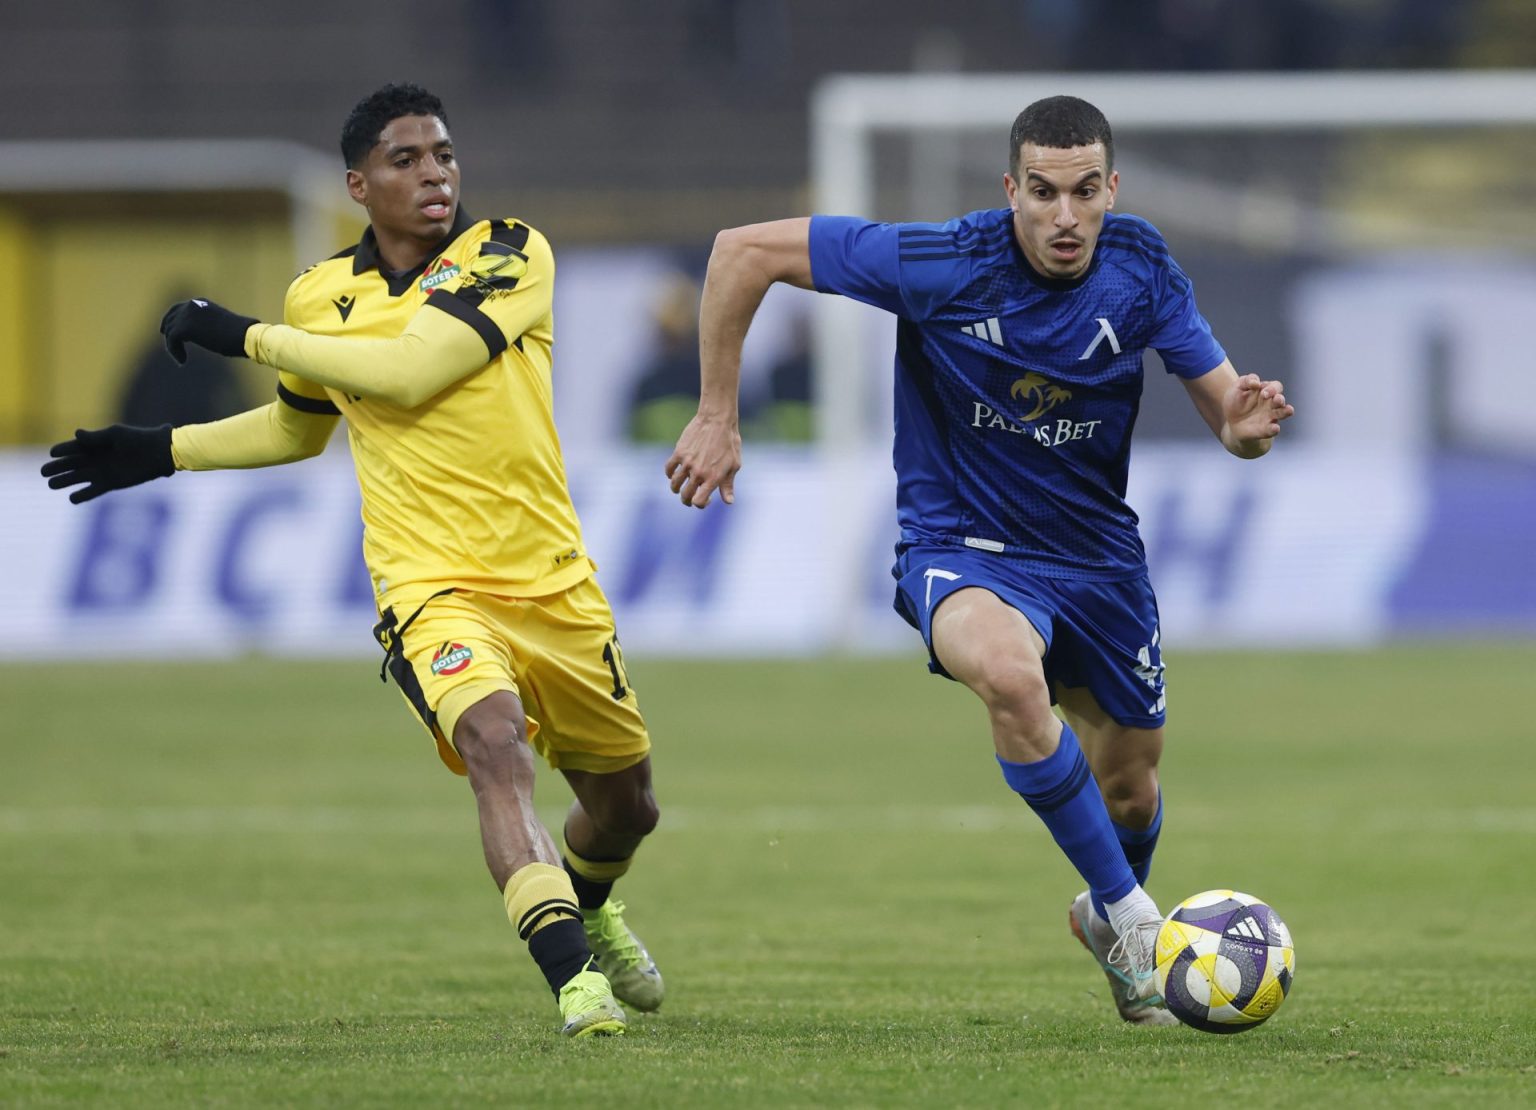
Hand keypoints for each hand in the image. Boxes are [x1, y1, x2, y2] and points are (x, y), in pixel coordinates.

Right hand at [41, 424, 174, 502]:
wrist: (159, 453)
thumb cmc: (139, 439)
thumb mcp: (117, 435)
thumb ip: (96, 437)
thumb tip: (75, 434)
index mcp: (95, 444)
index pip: (73, 448)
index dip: (62, 450)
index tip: (52, 453)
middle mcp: (96, 459)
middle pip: (71, 464)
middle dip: (57, 468)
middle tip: (43, 472)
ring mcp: (102, 472)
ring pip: (78, 478)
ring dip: (65, 481)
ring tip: (51, 484)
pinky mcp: (110, 484)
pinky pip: (92, 491)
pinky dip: (82, 495)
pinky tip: (71, 498)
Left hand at [159, 299, 258, 364]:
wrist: (244, 335)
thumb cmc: (240, 334)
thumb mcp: (220, 325)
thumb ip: (208, 325)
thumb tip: (204, 335)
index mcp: (200, 302)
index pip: (178, 309)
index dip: (172, 321)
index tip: (171, 332)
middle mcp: (190, 306)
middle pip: (170, 318)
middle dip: (168, 332)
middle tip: (171, 346)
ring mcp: (186, 316)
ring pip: (169, 331)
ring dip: (173, 346)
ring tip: (181, 358)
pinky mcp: (184, 328)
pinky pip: (171, 340)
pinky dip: (174, 352)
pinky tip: (182, 361)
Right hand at [665, 411, 740, 508]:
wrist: (717, 420)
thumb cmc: (729, 443)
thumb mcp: (734, 465)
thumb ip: (728, 485)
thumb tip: (728, 502)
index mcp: (713, 478)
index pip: (699, 501)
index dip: (701, 504)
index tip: (706, 499)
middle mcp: (698, 473)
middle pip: (685, 496)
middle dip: (687, 500)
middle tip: (691, 498)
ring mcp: (687, 463)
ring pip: (675, 484)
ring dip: (677, 489)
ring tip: (681, 487)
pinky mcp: (679, 452)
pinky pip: (669, 469)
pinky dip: (670, 474)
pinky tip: (674, 474)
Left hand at [1223, 374, 1293, 448]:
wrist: (1229, 421)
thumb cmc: (1236, 401)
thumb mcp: (1238, 387)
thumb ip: (1247, 380)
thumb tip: (1256, 382)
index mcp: (1266, 391)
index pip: (1276, 387)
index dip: (1272, 389)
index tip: (1263, 393)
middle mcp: (1271, 404)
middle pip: (1281, 399)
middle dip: (1280, 399)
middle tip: (1276, 399)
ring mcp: (1270, 417)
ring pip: (1283, 413)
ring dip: (1286, 411)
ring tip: (1289, 410)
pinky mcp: (1265, 430)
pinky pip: (1272, 430)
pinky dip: (1274, 429)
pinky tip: (1275, 428)